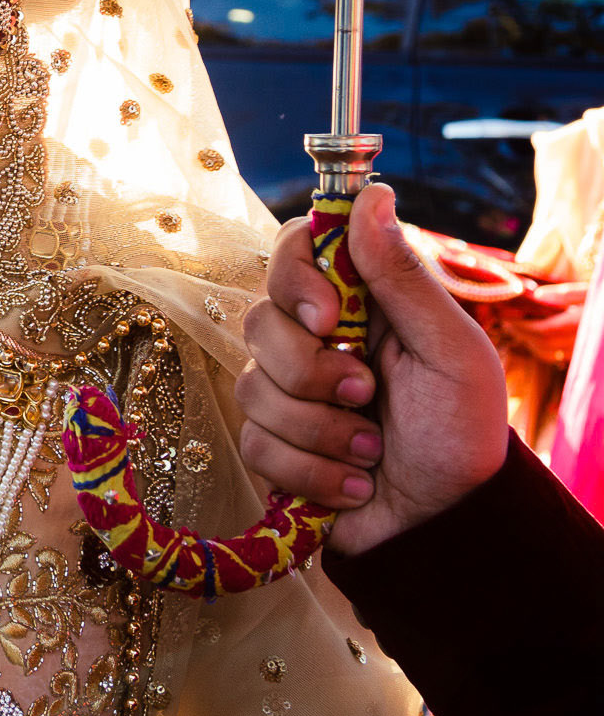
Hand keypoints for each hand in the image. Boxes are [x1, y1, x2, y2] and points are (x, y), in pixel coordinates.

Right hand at [237, 182, 508, 554]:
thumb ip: (404, 277)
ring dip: (321, 430)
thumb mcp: (451, 350)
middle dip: (311, 372)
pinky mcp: (273, 445)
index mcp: (355, 304)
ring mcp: (287, 393)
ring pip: (254, 389)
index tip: (326, 317)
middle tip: (368, 395)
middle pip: (259, 322)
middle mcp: (311, 340)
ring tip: (371, 451)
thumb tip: (371, 194)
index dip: (294, 277)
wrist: (448, 522)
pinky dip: (311, 471)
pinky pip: (257, 444)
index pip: (290, 251)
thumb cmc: (461, 430)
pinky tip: (354, 485)